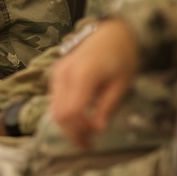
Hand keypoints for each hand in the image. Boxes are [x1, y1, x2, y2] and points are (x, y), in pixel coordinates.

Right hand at [48, 19, 138, 147]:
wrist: (112, 32)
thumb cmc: (122, 56)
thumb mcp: (121, 84)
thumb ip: (107, 107)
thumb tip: (96, 129)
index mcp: (82, 76)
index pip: (70, 113)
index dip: (79, 132)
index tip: (92, 141)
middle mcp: (64, 75)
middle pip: (58, 114)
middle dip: (71, 133)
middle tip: (88, 143)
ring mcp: (57, 73)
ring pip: (53, 108)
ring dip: (67, 124)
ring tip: (85, 133)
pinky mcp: (56, 73)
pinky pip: (55, 99)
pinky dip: (64, 113)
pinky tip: (79, 117)